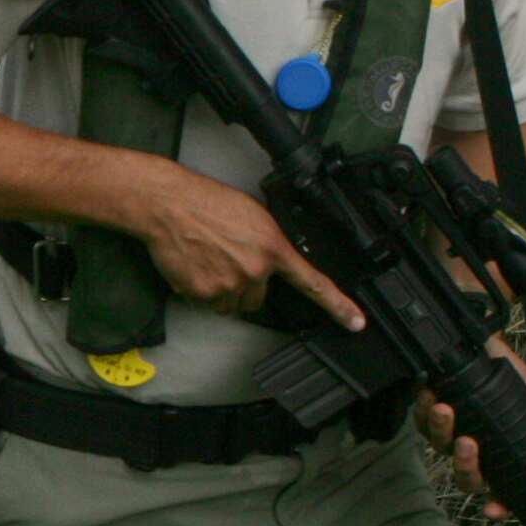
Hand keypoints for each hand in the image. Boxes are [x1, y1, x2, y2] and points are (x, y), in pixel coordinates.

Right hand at [123, 163, 364, 328]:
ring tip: (207, 261)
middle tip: (226, 261)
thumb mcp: (254, 216)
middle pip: (257, 299)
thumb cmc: (208, 203)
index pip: (313, 282)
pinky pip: (206, 304)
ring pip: (231, 305)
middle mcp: (255, 270)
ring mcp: (229, 284)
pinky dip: (199, 291)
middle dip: (244, 287)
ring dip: (222, 291)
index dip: (338, 305)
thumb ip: (269, 244)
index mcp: (273, 248)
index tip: (355, 322)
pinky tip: (193, 266)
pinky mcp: (204, 293)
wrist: (170, 205)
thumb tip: (269, 261)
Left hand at [416, 340, 525, 516]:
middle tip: (468, 443)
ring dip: (441, 431)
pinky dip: (423, 409)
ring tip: (445, 409)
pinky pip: (422, 420)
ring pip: (440, 447)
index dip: (498, 506)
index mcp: (502, 456)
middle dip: (465, 465)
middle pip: (467, 477)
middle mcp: (475, 451)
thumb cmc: (513, 374)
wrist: (489, 345)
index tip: (493, 510)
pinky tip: (430, 394)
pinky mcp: (429, 415)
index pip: (502, 492)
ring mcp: (450, 435)